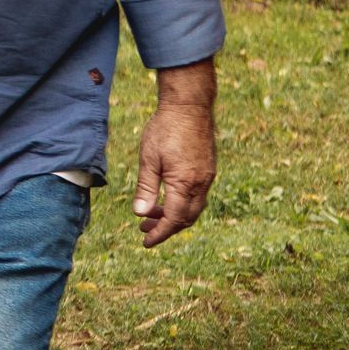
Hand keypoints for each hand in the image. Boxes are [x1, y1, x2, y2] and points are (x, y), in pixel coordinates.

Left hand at [134, 89, 216, 247]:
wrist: (189, 107)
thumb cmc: (165, 129)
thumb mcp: (149, 159)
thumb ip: (146, 188)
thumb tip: (140, 214)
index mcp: (186, 183)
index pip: (174, 219)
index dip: (160, 233)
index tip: (146, 242)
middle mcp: (201, 184)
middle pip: (186, 218)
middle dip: (166, 228)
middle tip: (144, 231)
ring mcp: (207, 177)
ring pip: (193, 208)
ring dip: (174, 216)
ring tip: (151, 216)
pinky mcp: (208, 170)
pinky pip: (197, 197)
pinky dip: (182, 204)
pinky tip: (167, 199)